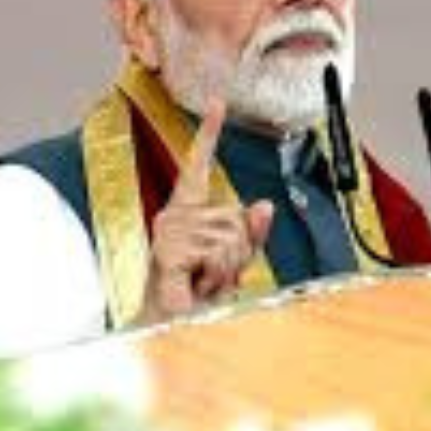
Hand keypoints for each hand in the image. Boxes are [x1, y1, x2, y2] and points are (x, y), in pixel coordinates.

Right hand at [135, 98, 274, 324]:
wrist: (167, 326)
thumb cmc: (195, 293)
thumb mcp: (230, 260)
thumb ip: (250, 233)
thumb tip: (263, 205)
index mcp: (186, 211)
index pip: (197, 166)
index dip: (208, 134)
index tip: (217, 103)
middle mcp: (174, 216)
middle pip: (236, 219)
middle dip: (238, 253)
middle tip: (212, 274)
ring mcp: (170, 234)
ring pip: (232, 241)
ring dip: (227, 270)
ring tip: (202, 283)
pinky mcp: (169, 254)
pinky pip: (217, 256)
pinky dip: (215, 279)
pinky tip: (195, 288)